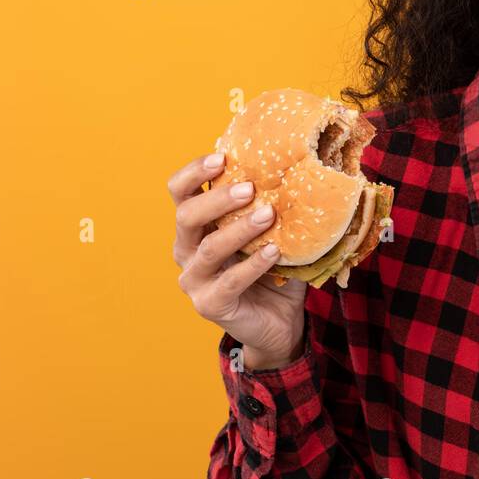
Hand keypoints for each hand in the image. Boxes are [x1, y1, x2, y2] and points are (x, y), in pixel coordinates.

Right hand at [168, 152, 308, 369]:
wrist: (279, 321)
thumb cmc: (272, 267)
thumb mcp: (268, 231)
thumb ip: (269, 203)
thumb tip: (298, 165)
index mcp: (196, 226)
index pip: (179, 192)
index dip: (193, 172)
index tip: (221, 157)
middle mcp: (186, 250)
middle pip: (186, 216)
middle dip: (216, 199)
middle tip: (249, 188)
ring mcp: (194, 280)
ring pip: (208, 249)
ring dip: (239, 229)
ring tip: (268, 214)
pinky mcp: (209, 305)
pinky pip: (230, 282)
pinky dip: (253, 265)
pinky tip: (274, 251)